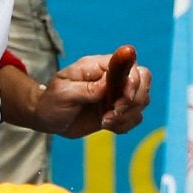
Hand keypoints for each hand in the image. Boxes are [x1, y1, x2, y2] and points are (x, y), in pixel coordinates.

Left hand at [31, 45, 151, 137]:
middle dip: (133, 101)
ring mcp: (118, 94)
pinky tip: (108, 126)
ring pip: (143, 100)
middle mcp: (114, 78)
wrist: (48, 117)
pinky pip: (135, 117)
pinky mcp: (118, 111)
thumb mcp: (64, 93)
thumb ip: (87, 88)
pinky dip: (125, 124)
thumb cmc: (52, 100)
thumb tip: (107, 84)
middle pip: (144, 80)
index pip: (132, 66)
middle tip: (112, 114)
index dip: (133, 83)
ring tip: (105, 122)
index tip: (121, 101)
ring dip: (128, 115)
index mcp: (102, 66)